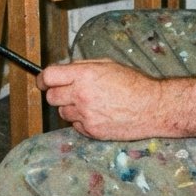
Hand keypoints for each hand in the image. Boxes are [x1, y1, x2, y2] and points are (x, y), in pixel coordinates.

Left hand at [39, 59, 160, 139]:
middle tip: (68, 92)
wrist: (152, 107)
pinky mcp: (92, 131)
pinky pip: (76, 126)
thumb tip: (64, 70)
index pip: (49, 77)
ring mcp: (86, 115)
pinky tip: (97, 114)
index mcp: (84, 75)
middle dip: (56, 94)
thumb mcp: (106, 64)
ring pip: (62, 113)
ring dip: (69, 108)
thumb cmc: (133, 83)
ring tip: (89, 103)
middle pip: (51, 97)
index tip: (43, 81)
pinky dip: (81, 121)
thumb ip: (82, 66)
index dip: (42, 79)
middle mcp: (81, 95)